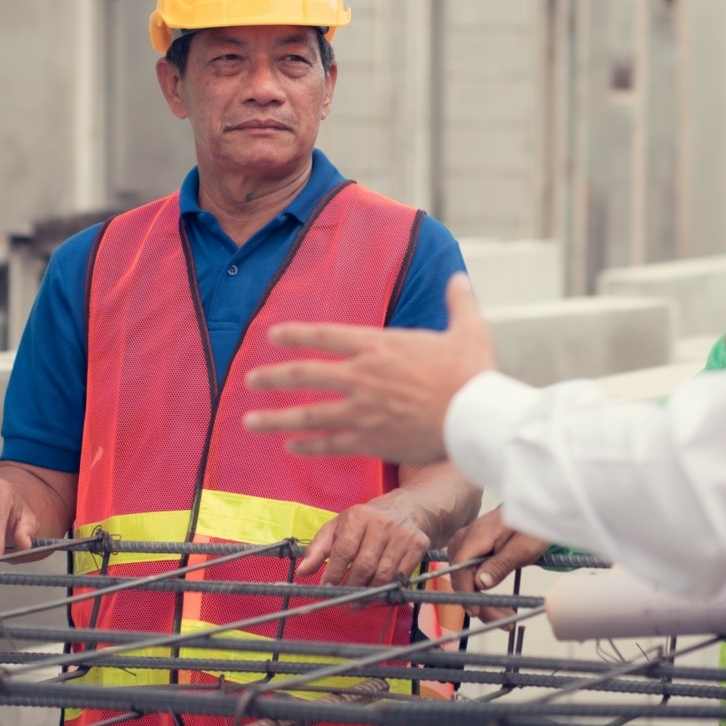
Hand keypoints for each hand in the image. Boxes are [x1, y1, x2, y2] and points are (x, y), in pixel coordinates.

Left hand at [245, 274, 496, 464]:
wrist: (476, 417)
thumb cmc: (473, 372)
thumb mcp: (469, 327)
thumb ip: (458, 301)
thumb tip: (459, 277)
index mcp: (380, 346)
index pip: (326, 335)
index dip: (296, 334)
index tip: (272, 334)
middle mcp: (363, 376)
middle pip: (305, 375)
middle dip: (272, 377)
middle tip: (249, 380)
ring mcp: (363, 411)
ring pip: (309, 414)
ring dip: (276, 418)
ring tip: (249, 421)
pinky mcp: (372, 441)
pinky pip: (331, 444)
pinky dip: (308, 446)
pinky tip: (289, 447)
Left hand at [298, 493, 431, 589]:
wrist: (407, 508)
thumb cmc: (366, 521)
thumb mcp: (339, 526)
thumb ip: (318, 548)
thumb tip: (302, 572)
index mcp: (359, 516)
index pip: (344, 550)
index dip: (333, 572)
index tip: (325, 586)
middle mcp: (382, 524)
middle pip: (364, 566)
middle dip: (350, 586)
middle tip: (341, 597)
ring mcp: (403, 535)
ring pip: (383, 575)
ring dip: (367, 592)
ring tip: (356, 599)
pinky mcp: (418, 546)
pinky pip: (400, 577)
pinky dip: (386, 590)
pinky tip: (376, 593)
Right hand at [447, 509, 547, 622]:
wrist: (535, 510)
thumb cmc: (532, 526)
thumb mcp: (522, 548)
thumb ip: (500, 564)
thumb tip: (480, 583)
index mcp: (477, 534)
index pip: (460, 566)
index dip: (466, 591)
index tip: (477, 610)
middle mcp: (466, 538)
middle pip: (461, 576)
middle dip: (478, 601)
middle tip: (502, 620)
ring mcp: (467, 543)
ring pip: (465, 578)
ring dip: (481, 599)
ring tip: (504, 615)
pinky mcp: (472, 549)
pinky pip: (470, 573)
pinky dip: (481, 589)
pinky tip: (495, 601)